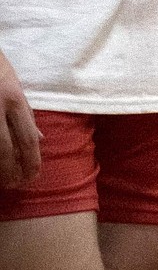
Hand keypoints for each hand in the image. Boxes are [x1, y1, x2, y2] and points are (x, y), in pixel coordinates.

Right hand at [0, 51, 39, 189]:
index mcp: (14, 99)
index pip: (27, 138)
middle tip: (15, 184)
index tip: (33, 176)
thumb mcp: (15, 85)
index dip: (32, 161)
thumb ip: (26, 113)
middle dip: (11, 171)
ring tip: (4, 180)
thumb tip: (40, 139)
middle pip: (5, 149)